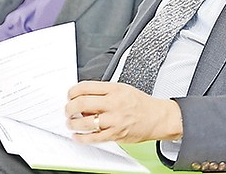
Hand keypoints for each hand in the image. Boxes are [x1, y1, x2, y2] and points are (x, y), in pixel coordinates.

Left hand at [65, 81, 182, 143]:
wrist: (157, 117)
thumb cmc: (140, 103)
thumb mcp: (122, 89)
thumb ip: (103, 92)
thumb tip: (83, 99)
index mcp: (114, 89)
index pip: (86, 87)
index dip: (72, 92)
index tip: (70, 95)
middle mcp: (114, 103)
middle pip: (82, 103)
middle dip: (69, 107)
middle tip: (68, 110)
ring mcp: (114, 120)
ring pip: (85, 122)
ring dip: (73, 123)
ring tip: (70, 123)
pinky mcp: (116, 134)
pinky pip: (94, 137)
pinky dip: (82, 138)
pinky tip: (77, 136)